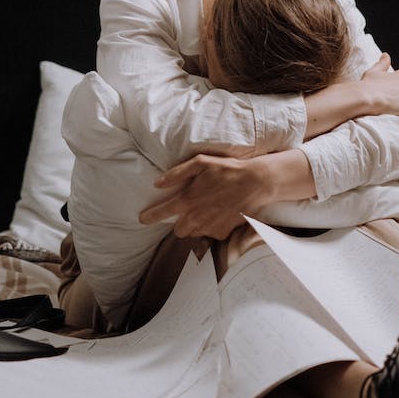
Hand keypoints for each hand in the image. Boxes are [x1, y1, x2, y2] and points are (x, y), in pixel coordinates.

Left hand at [138, 154, 271, 239]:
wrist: (255, 183)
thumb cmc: (228, 169)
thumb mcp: (201, 163)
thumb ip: (177, 174)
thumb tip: (158, 183)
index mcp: (188, 200)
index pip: (162, 212)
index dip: (150, 217)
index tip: (142, 219)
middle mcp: (196, 217)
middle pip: (178, 230)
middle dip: (180, 222)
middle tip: (190, 209)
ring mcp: (209, 227)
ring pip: (193, 233)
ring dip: (195, 225)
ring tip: (206, 210)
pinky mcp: (222, 233)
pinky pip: (210, 234)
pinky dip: (211, 227)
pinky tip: (219, 213)